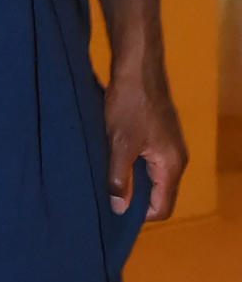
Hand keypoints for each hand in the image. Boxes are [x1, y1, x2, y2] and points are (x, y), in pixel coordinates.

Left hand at [104, 57, 187, 221]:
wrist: (137, 66)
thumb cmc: (129, 105)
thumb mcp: (120, 144)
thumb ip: (120, 178)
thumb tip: (119, 209)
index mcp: (171, 165)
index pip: (162, 208)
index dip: (139, 215)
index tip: (114, 211)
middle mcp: (176, 158)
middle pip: (159, 193)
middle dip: (135, 198)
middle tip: (107, 198)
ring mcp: (169, 144)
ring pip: (152, 176)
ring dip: (132, 179)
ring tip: (107, 179)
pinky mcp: (159, 133)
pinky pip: (148, 160)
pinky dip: (132, 164)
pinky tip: (112, 158)